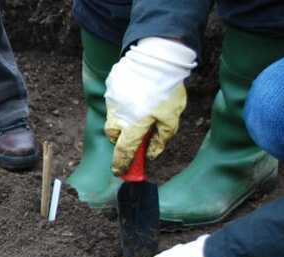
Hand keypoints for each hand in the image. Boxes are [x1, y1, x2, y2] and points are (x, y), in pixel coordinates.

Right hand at [104, 37, 196, 175]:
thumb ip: (161, 138)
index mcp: (134, 125)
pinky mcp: (112, 88)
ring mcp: (113, 101)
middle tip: (134, 136)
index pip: (123, 151)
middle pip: (113, 135)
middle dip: (121, 140)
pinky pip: (115, 101)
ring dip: (123, 120)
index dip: (121, 164)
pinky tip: (137, 94)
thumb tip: (150, 153)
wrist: (158, 57)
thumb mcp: (171, 117)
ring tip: (139, 110)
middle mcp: (119, 115)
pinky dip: (124, 103)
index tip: (120, 172)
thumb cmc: (167, 89)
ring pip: (113, 118)